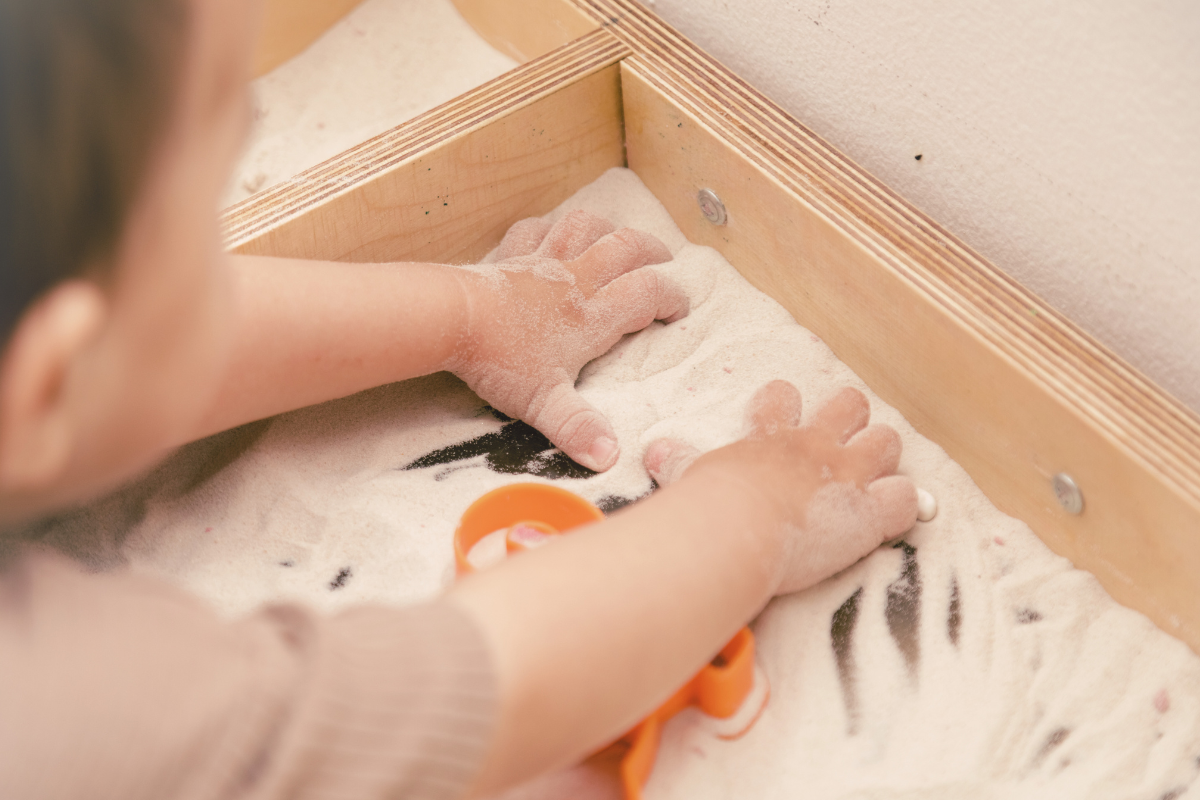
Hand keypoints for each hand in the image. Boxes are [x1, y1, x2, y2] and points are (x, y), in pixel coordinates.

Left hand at [447, 211, 688, 471]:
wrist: (451, 319)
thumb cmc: (499, 361)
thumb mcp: (544, 403)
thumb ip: (578, 429)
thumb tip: (610, 458)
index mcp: (590, 317)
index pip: (645, 295)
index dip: (671, 297)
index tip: (680, 309)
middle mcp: (573, 281)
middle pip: (625, 248)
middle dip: (651, 250)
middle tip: (665, 258)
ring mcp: (541, 263)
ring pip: (584, 228)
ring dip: (606, 227)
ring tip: (616, 233)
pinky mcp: (510, 256)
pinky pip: (535, 229)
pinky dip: (549, 227)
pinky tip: (552, 232)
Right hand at [644, 380, 917, 593]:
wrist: (737, 526)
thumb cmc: (709, 504)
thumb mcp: (689, 474)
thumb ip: (678, 461)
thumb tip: (654, 452)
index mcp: (770, 436)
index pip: (782, 398)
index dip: (786, 403)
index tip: (784, 410)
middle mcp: (814, 446)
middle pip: (849, 405)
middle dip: (852, 418)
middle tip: (843, 442)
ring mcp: (846, 475)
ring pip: (887, 441)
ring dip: (883, 457)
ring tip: (875, 476)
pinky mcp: (869, 511)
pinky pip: (905, 498)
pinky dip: (902, 507)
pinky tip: (891, 517)